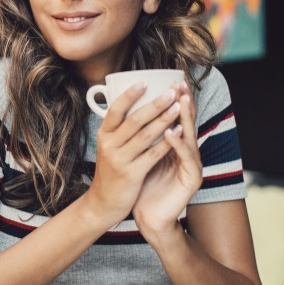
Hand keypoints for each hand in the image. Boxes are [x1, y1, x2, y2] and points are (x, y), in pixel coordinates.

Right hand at [84, 80, 184, 228]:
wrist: (103, 203)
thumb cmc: (111, 171)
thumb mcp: (108, 147)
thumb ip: (119, 130)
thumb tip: (136, 104)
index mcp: (103, 135)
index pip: (115, 110)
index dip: (129, 95)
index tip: (145, 82)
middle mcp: (109, 145)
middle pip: (135, 120)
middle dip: (155, 104)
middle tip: (171, 91)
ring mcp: (120, 160)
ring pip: (146, 135)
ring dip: (165, 119)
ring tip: (178, 106)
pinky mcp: (132, 174)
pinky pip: (153, 154)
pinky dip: (168, 142)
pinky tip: (180, 133)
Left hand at [132, 81, 202, 242]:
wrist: (150, 217)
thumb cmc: (144, 186)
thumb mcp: (140, 157)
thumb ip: (141, 138)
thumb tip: (126, 114)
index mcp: (175, 147)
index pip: (177, 119)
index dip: (176, 101)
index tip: (171, 80)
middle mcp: (186, 153)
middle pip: (187, 124)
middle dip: (184, 104)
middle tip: (180, 85)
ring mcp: (191, 166)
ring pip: (189, 138)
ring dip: (184, 119)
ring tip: (179, 102)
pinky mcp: (192, 179)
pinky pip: (185, 158)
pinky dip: (178, 144)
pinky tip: (172, 133)